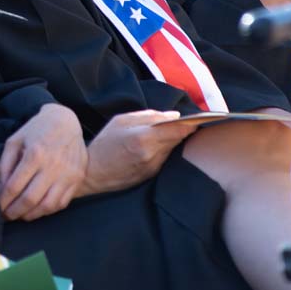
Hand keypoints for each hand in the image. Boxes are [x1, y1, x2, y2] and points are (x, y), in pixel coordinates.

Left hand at [0, 103, 86, 220]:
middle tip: (6, 216)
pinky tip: (37, 209)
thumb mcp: (15, 140)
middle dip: (14, 212)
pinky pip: (62, 203)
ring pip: (47, 205)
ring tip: (21, 215)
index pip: (15, 186)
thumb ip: (5, 164)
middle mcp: (53, 166)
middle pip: (30, 199)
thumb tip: (1, 188)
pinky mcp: (77, 179)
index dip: (3, 201)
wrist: (66, 121)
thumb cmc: (37, 130)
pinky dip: (47, 211)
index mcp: (35, 154)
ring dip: (31, 215)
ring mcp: (67, 174)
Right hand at [80, 110, 198, 195]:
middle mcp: (152, 154)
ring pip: (172, 149)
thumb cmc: (104, 143)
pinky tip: (156, 146)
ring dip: (173, 141)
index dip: (190, 123)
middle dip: (183, 130)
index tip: (198, 118)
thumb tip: (173, 116)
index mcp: (144, 138)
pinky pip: (165, 158)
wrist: (92, 173)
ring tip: (167, 133)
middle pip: (178, 139)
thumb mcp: (121, 121)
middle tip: (187, 122)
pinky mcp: (152, 175)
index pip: (178, 129)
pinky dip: (164, 150)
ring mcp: (153, 167)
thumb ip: (148, 116)